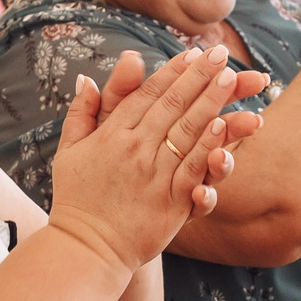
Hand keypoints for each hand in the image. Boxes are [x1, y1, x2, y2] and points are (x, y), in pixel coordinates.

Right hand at [48, 47, 262, 265]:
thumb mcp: (69, 150)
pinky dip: (208, 146)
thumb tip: (86, 78)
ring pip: (187, 131)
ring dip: (211, 102)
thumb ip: (82, 113)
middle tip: (220, 55)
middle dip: (198, 77)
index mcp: (112, 134)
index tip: (192, 53)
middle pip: (172, 105)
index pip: (147, 95)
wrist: (86, 247)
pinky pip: (192, 168)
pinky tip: (223, 126)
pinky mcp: (170, 201)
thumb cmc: (77, 199)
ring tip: (230, 79)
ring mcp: (154, 175)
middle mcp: (134, 149)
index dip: (172, 72)